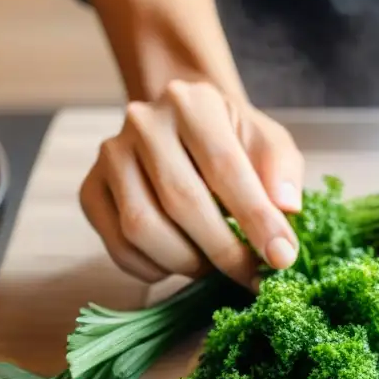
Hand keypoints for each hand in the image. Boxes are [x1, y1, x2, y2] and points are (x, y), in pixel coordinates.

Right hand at [80, 80, 303, 287]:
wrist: (184, 125)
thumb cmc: (233, 139)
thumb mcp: (268, 142)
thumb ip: (281, 170)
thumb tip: (286, 208)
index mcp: (192, 103)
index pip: (225, 169)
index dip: (256, 220)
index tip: (282, 258)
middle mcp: (143, 123)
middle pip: (181, 202)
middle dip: (224, 251)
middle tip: (252, 276)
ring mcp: (110, 156)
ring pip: (142, 228)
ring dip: (187, 262)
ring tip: (216, 266)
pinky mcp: (91, 189)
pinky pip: (118, 246)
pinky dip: (154, 268)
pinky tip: (182, 262)